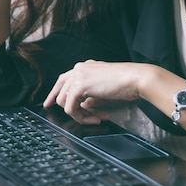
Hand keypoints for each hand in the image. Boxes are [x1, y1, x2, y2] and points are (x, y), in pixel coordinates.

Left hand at [43, 60, 159, 124]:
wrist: (136, 79)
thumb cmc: (127, 84)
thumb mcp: (104, 91)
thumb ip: (90, 97)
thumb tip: (84, 107)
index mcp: (86, 67)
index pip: (63, 80)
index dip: (54, 93)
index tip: (49, 103)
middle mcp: (79, 68)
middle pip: (60, 90)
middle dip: (65, 106)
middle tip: (73, 114)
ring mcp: (78, 76)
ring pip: (65, 101)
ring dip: (80, 114)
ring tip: (98, 118)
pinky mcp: (79, 86)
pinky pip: (71, 108)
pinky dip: (81, 117)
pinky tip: (96, 118)